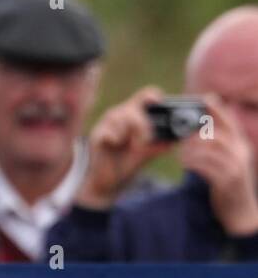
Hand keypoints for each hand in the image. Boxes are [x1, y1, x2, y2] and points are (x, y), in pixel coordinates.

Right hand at [75, 87, 173, 209]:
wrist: (108, 181)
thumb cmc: (127, 162)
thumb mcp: (148, 152)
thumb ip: (161, 143)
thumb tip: (179, 139)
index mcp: (133, 115)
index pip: (145, 96)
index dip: (152, 96)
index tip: (159, 102)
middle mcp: (119, 115)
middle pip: (133, 108)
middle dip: (142, 125)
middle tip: (145, 141)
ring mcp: (106, 123)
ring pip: (121, 118)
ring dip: (130, 135)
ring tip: (131, 147)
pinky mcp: (97, 134)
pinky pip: (110, 132)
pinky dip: (116, 140)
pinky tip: (115, 146)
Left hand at [180, 95, 257, 236]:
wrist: (241, 213)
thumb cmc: (229, 184)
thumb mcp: (229, 162)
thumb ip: (219, 146)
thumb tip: (199, 129)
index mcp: (241, 147)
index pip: (230, 123)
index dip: (218, 109)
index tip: (205, 98)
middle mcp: (241, 154)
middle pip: (216, 134)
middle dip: (195, 133)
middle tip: (180, 135)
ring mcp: (236, 168)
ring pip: (209, 150)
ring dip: (191, 150)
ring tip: (180, 154)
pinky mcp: (228, 182)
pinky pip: (206, 167)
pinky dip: (192, 163)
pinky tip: (185, 164)